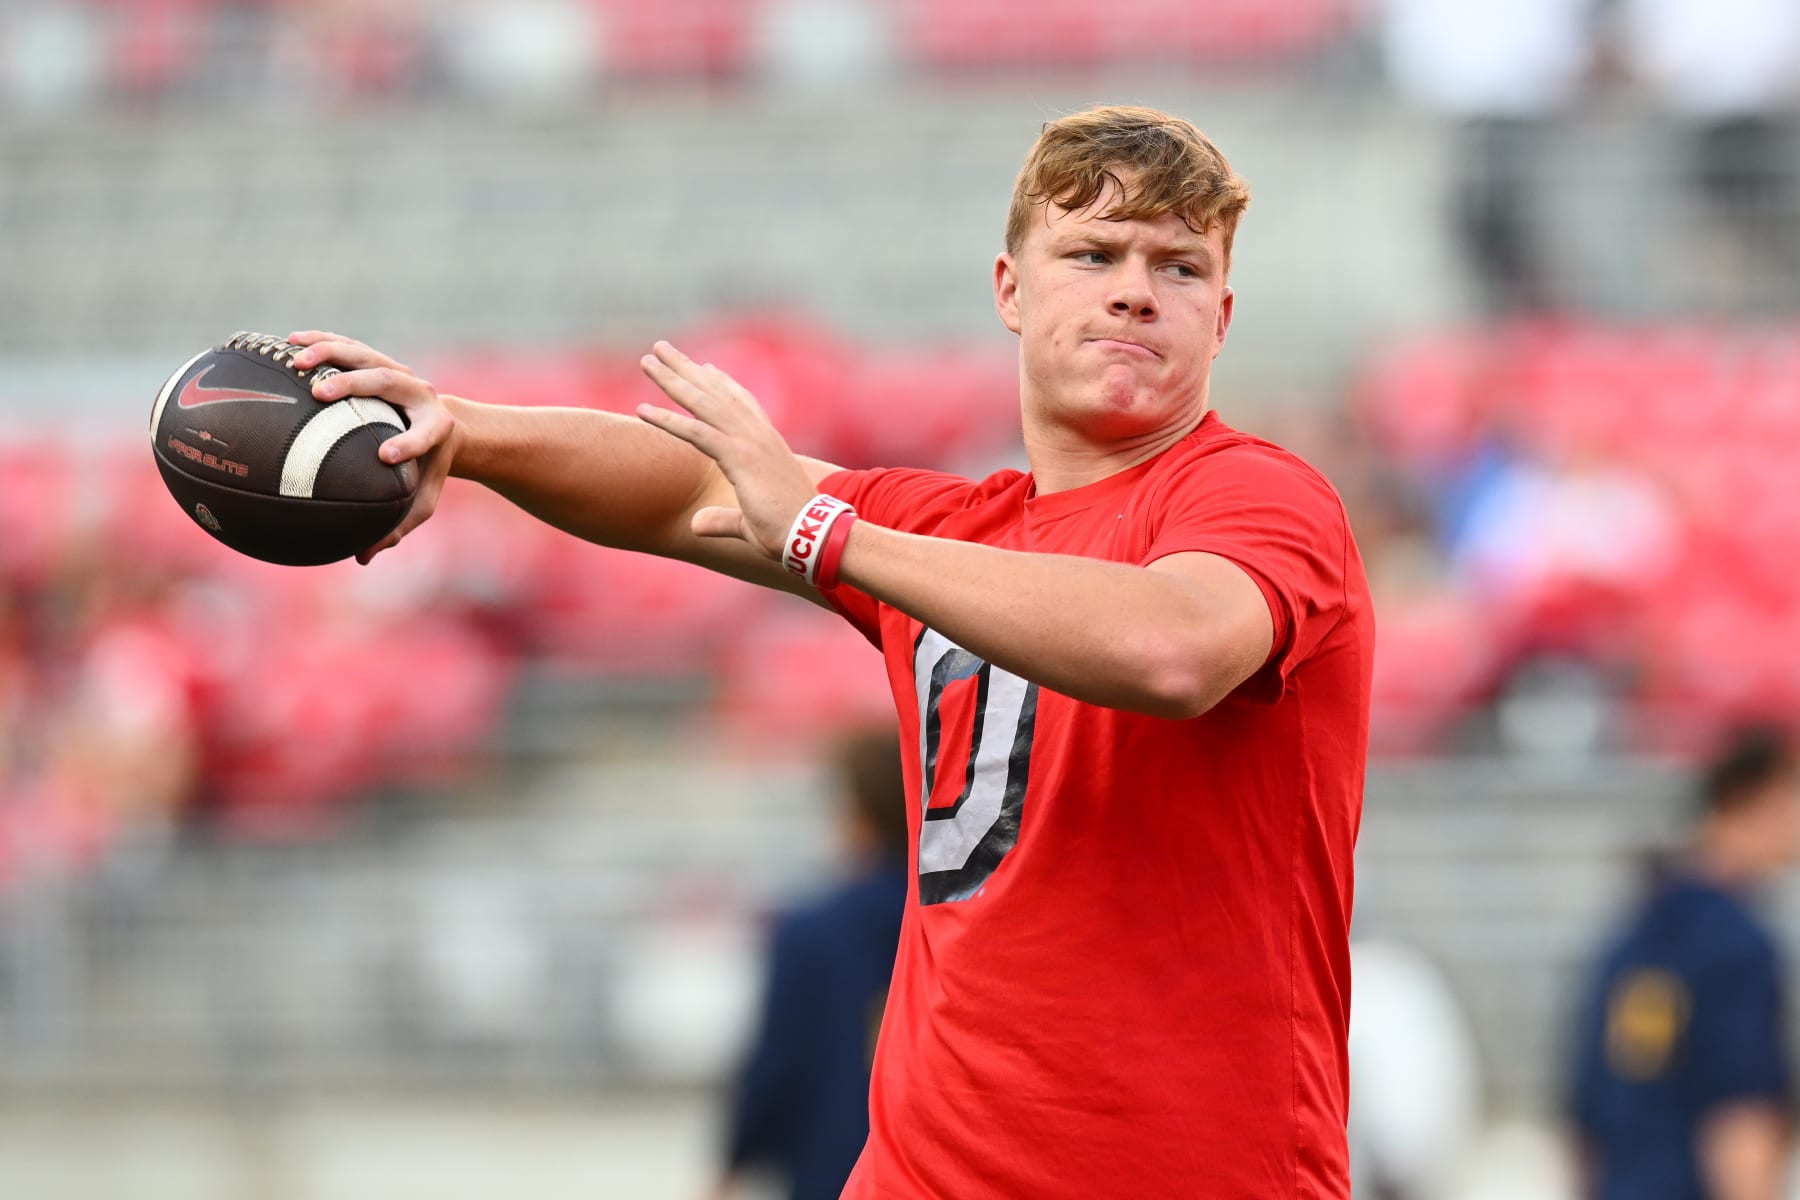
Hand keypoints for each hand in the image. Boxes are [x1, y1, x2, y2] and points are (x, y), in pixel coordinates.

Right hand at [287, 330, 457, 564]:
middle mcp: (420, 393)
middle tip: (321, 394)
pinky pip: (349, 347)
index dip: (409, 443)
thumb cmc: (425, 470)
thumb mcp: (420, 500)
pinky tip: (287, 343)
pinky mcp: (380, 361)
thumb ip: (396, 526)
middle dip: (356, 385)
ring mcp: (398, 372)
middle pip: (388, 381)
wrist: (443, 426)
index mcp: (437, 428)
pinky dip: (321, 341)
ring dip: (330, 353)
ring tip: (296, 360)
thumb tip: (363, 557)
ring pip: (366, 355)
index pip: (425, 434)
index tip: (386, 455)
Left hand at [636, 340, 815, 560]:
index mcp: (767, 444)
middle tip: (661, 348)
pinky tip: (642, 409)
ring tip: (648, 360)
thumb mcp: (750, 522)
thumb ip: (722, 520)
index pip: (741, 403)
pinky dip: (668, 420)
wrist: (813, 534)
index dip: (722, 383)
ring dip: (672, 380)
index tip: (705, 367)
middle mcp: (758, 435)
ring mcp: (748, 443)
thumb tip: (696, 525)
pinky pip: (696, 434)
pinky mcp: (739, 458)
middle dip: (686, 368)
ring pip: (702, 403)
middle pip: (715, 393)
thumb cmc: (789, 531)